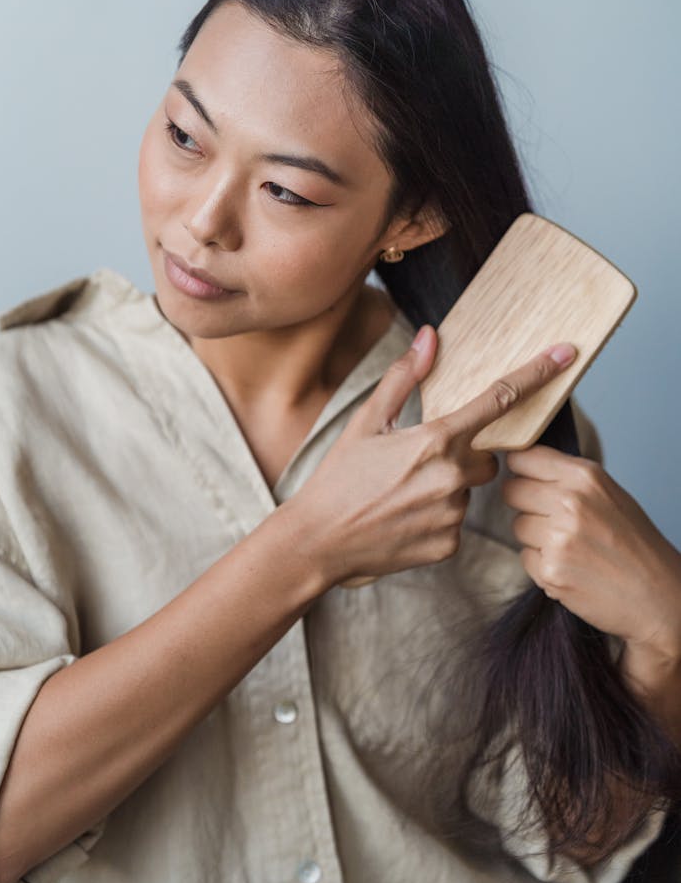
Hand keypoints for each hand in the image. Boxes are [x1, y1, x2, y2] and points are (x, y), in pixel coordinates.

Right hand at [282, 325, 576, 588]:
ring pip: (469, 492)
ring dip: (447, 489)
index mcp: (434, 440)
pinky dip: (437, 519)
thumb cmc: (338, 478)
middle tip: (417, 465)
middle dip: (462, 457)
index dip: (534, 375)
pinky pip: (458, 523)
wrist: (318, 541)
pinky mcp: (449, 545)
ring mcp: (453, 514)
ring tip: (402, 496)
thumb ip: (404, 378)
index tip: (564, 355)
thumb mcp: (365, 422)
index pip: (497, 400)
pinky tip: (404, 520)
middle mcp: (451, 477)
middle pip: (486, 458)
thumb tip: (429, 336)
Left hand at [503, 446, 680, 662]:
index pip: (523, 458)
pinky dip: (541, 563)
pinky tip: (570, 567)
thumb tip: (522, 465)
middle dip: (526, 504)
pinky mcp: (550, 571)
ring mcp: (558, 538)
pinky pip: (525, 556)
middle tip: (552, 519)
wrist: (657, 596)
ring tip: (570, 547)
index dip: (521, 470)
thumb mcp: (609, 493)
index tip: (527, 479)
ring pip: (517, 525)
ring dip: (535, 536)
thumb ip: (568, 478)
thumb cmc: (635, 544)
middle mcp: (570, 502)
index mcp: (585, 477)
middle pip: (512, 491)